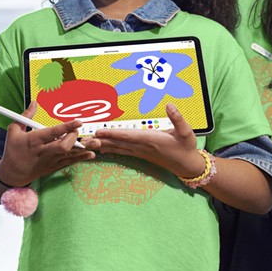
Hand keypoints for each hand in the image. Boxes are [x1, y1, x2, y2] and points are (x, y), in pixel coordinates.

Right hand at [0, 103, 90, 185]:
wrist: (13, 173)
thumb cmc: (13, 150)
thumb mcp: (13, 131)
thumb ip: (26, 115)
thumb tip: (34, 103)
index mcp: (34, 140)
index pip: (53, 133)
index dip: (67, 127)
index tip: (78, 122)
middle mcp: (44, 151)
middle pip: (64, 146)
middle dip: (74, 137)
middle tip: (78, 131)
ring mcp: (50, 160)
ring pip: (70, 155)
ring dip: (84, 148)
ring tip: (96, 142)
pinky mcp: (54, 166)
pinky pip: (70, 162)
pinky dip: (82, 158)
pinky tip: (91, 153)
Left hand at [87, 104, 204, 178]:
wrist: (188, 166)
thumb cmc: (187, 148)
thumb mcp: (187, 132)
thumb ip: (178, 118)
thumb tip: (170, 104)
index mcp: (151, 140)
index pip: (128, 136)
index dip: (113, 133)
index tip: (100, 131)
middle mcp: (143, 147)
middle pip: (118, 143)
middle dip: (101, 141)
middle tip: (84, 140)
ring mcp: (140, 152)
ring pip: (118, 148)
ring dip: (102, 145)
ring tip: (86, 144)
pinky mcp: (141, 154)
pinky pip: (122, 151)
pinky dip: (110, 149)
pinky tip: (101, 148)